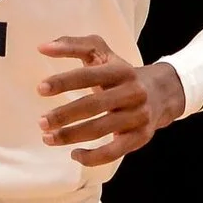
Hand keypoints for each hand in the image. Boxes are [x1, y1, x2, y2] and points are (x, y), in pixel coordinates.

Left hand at [37, 35, 183, 165]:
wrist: (162, 93)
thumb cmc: (122, 73)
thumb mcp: (103, 54)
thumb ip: (73, 45)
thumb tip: (42, 47)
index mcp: (121, 70)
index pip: (89, 76)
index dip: (64, 82)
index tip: (40, 89)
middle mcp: (132, 92)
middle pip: (94, 105)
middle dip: (64, 115)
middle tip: (41, 122)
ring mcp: (138, 117)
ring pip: (101, 130)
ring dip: (71, 136)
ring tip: (48, 137)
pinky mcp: (140, 137)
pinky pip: (114, 152)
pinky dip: (92, 157)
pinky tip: (74, 154)